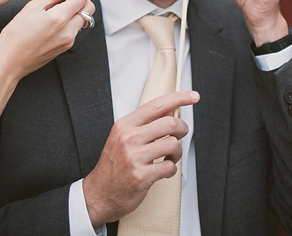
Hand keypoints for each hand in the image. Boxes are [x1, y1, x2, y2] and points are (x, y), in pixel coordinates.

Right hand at [0, 0, 93, 81]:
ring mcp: (68, 41)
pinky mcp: (65, 47)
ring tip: (58, 5)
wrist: (10, 62)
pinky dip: (70, 19)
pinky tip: (55, 17)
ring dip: (76, 9)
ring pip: (82, 19)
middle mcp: (68, 31)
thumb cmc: (15, 36)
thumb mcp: (31, 9)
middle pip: (89, 9)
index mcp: (59, 19)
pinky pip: (75, 29)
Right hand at [83, 90, 199, 225]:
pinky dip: (171, 170)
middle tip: (180, 135)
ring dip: (177, 152)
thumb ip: (144, 124)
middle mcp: (128, 138)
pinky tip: (163, 170)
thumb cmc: (113, 166)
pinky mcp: (141, 176)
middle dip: (182, 129)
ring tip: (170, 157)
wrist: (99, 195)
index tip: (193, 96)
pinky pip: (170, 167)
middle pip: (170, 123)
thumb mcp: (122, 138)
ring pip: (173, 144)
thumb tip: (170, 112)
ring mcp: (134, 157)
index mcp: (124, 125)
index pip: (157, 105)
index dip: (179, 98)